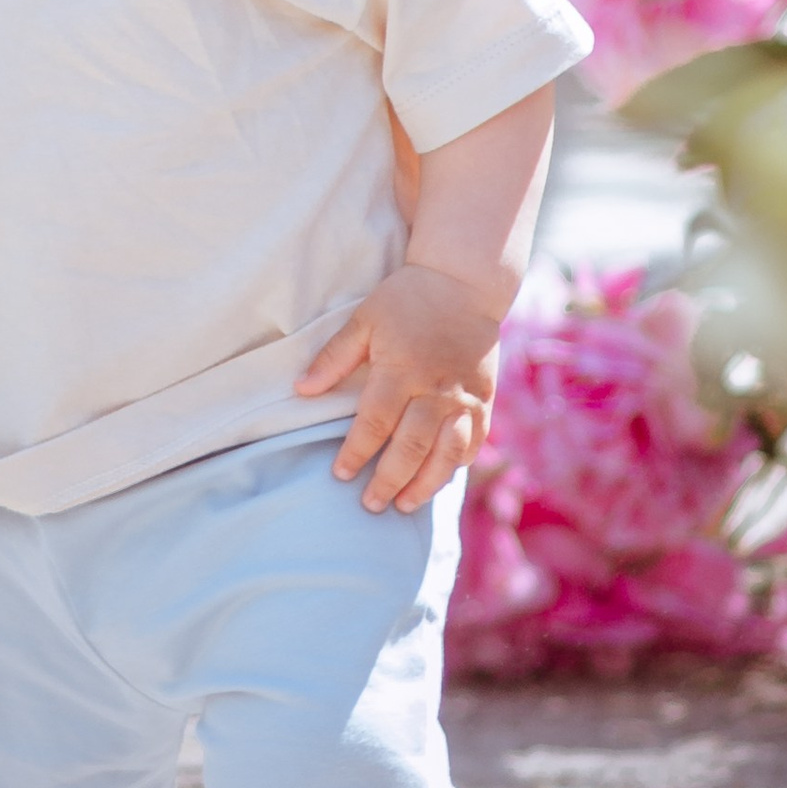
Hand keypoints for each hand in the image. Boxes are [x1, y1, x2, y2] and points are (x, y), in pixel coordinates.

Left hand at [294, 264, 501, 513]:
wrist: (464, 283)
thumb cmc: (407, 299)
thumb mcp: (364, 319)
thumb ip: (334, 357)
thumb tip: (301, 389)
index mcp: (402, 369)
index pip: (376, 423)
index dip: (356, 452)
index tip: (340, 474)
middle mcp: (437, 389)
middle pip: (412, 447)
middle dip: (389, 480)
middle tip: (371, 504)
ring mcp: (465, 397)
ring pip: (447, 453)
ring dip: (425, 484)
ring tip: (404, 505)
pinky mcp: (485, 400)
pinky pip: (474, 442)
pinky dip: (457, 465)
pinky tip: (440, 480)